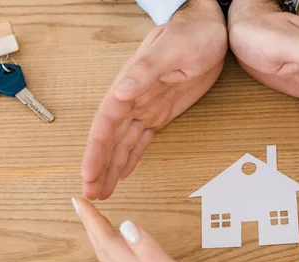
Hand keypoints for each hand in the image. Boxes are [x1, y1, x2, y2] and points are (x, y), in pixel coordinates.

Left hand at [71, 199, 254, 261]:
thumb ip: (154, 255)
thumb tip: (126, 227)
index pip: (110, 245)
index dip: (93, 222)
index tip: (78, 201)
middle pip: (108, 254)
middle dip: (94, 229)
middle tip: (83, 208)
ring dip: (105, 242)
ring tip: (99, 226)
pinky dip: (123, 256)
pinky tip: (131, 256)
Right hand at [82, 0, 226, 199]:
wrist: (210, 30)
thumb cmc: (191, 34)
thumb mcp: (171, 50)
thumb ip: (145, 71)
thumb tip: (122, 91)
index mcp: (129, 85)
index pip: (106, 123)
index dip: (95, 151)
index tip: (88, 174)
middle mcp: (132, 100)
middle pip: (110, 139)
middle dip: (99, 167)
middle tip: (91, 193)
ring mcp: (145, 108)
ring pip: (124, 144)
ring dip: (112, 168)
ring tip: (102, 191)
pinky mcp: (160, 113)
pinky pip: (141, 140)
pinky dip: (131, 158)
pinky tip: (123, 172)